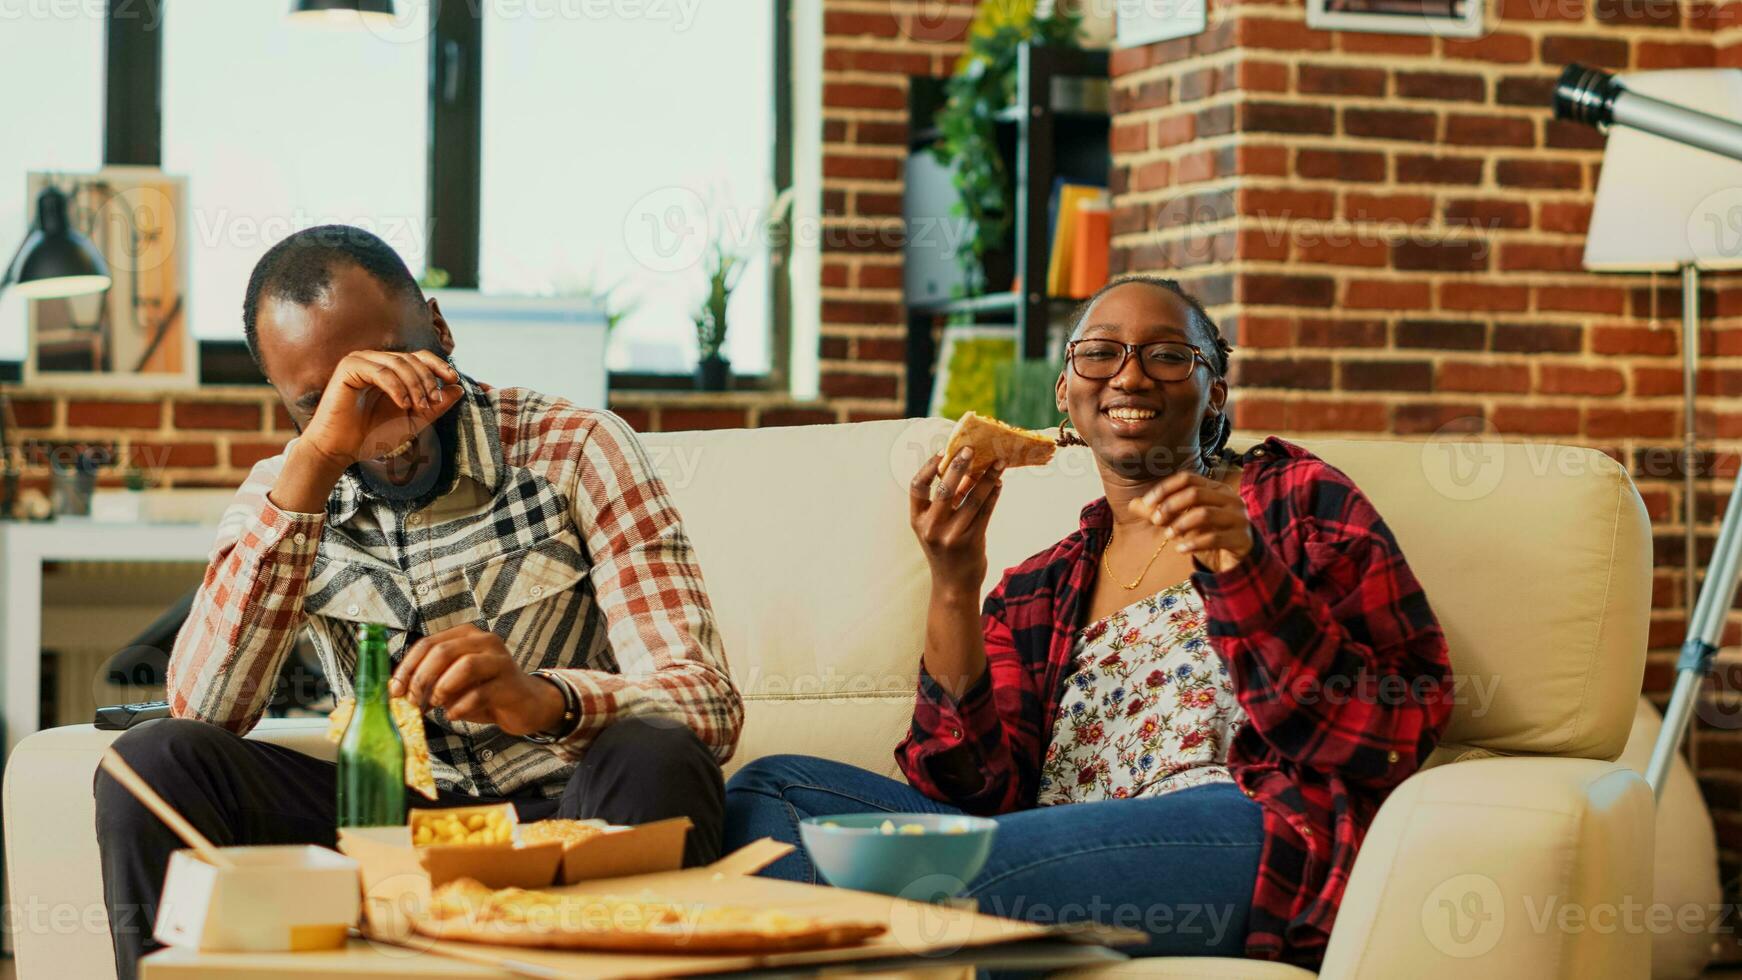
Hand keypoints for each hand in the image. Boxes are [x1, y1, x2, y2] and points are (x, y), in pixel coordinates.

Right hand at [298, 350, 461, 467]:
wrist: (341, 450)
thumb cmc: (373, 436)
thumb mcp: (413, 421)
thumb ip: (435, 406)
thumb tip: (458, 388)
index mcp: (390, 369)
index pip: (420, 357)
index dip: (438, 365)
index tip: (454, 379)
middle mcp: (375, 360)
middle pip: (412, 359)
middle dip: (427, 381)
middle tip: (434, 402)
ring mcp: (361, 361)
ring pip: (398, 363)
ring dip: (414, 385)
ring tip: (419, 407)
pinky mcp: (349, 367)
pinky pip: (380, 371)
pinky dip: (396, 387)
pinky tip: (403, 404)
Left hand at [389, 624, 565, 736]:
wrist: (526, 704)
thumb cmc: (485, 692)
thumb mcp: (453, 683)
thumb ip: (431, 681)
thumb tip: (398, 692)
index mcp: (466, 636)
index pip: (427, 643)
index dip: (407, 667)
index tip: (394, 690)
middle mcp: (484, 641)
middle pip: (443, 651)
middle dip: (421, 678)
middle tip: (413, 701)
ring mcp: (500, 660)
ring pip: (464, 665)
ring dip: (442, 689)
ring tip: (436, 706)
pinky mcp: (510, 683)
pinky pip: (479, 693)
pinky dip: (460, 707)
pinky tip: (454, 715)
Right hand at [909, 449, 1003, 596]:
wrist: (953, 586)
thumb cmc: (944, 551)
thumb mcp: (935, 528)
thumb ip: (946, 502)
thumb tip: (965, 469)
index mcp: (918, 521)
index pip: (917, 487)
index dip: (928, 467)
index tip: (942, 452)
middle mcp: (932, 527)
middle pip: (945, 488)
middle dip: (959, 465)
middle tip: (971, 448)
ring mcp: (952, 535)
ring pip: (972, 498)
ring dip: (987, 478)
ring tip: (999, 463)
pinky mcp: (972, 541)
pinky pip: (985, 511)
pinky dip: (993, 494)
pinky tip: (999, 483)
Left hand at [1131, 470, 1252, 572]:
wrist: (1237, 564)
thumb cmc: (1209, 539)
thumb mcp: (1182, 525)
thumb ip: (1160, 513)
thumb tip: (1133, 504)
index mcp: (1216, 490)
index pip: (1188, 478)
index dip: (1165, 489)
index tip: (1147, 503)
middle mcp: (1230, 499)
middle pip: (1195, 493)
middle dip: (1170, 506)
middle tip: (1155, 520)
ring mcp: (1239, 518)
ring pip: (1205, 514)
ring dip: (1180, 524)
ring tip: (1167, 536)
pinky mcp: (1242, 538)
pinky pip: (1215, 538)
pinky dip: (1193, 543)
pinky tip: (1180, 550)